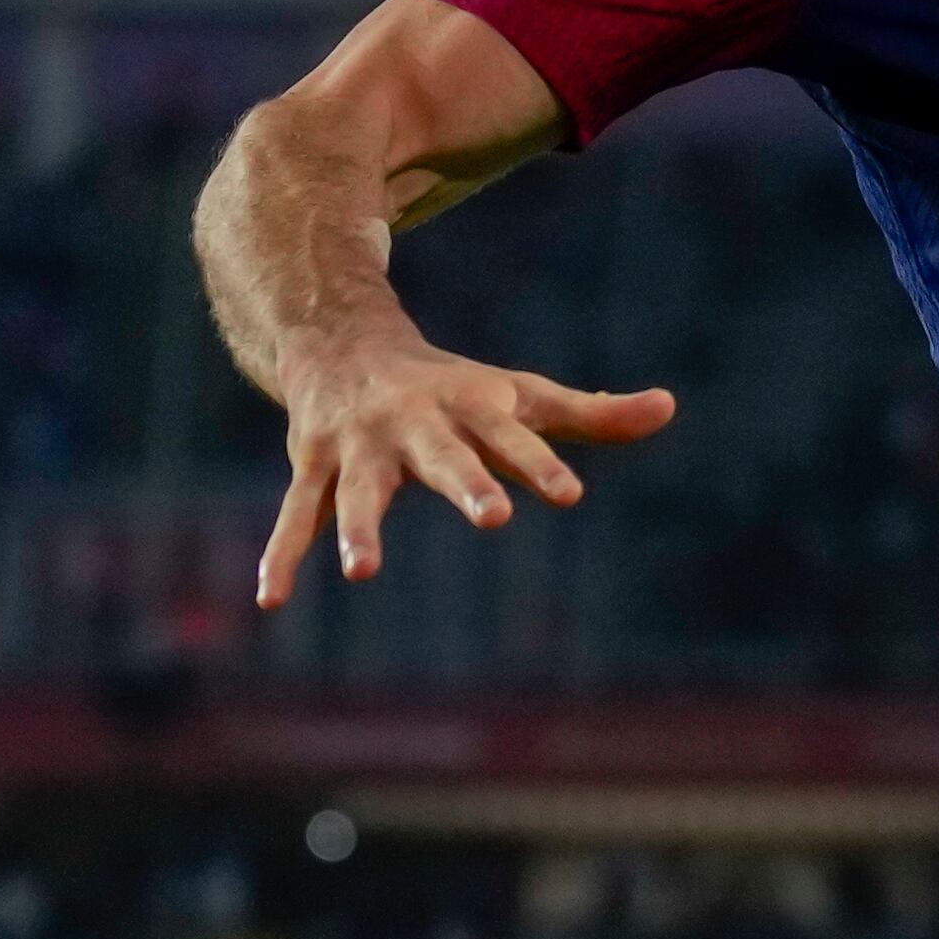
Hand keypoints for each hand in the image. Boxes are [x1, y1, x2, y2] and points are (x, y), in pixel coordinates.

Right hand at [253, 331, 677, 606]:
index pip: (516, 439)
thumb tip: (668, 407)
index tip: (571, 494)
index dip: (542, 464)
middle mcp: (417, 423)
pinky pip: (295, 513)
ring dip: (359, 527)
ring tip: (362, 571)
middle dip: (467, 483)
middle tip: (494, 517)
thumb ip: (591, 413)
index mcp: (473, 408)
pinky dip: (281, 554)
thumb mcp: (520, 396)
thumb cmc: (454, 386)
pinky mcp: (314, 465)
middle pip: (446, 457)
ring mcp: (360, 445)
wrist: (344, 339)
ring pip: (360, 490)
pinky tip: (270, 599)